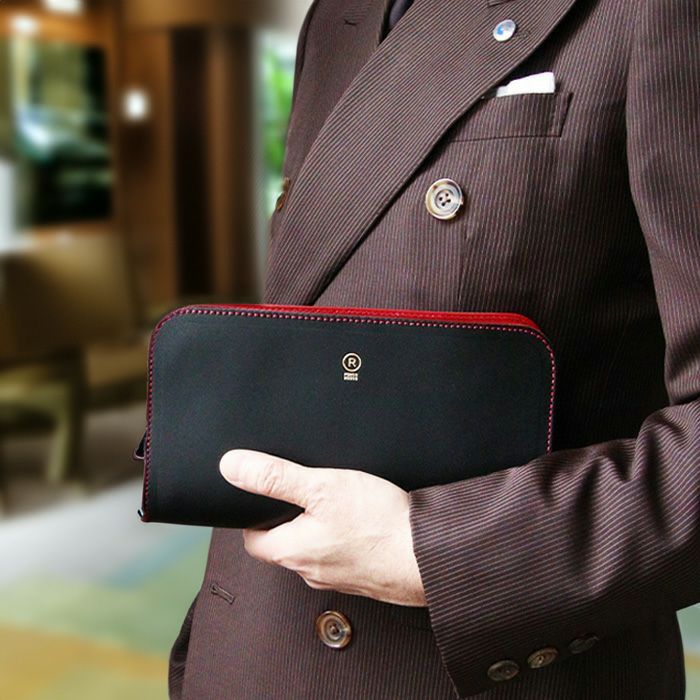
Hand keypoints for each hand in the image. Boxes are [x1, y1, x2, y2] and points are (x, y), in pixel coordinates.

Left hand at [219, 449, 426, 606]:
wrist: (429, 554)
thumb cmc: (379, 525)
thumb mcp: (321, 487)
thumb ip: (275, 477)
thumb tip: (233, 466)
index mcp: (292, 552)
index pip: (253, 539)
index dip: (255, 515)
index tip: (265, 497)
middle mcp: (311, 571)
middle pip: (284, 544)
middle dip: (289, 519)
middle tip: (303, 493)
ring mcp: (338, 577)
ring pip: (314, 550)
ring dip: (318, 529)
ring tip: (336, 504)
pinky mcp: (363, 577)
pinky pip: (342, 556)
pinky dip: (345, 539)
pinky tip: (362, 522)